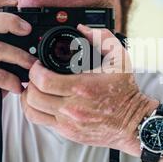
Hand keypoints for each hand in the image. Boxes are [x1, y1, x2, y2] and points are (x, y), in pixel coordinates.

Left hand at [21, 25, 157, 153]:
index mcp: (83, 88)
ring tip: (34, 88)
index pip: (44, 81)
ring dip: (28, 97)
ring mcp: (69, 123)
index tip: (38, 64)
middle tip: (35, 74)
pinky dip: (35, 110)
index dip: (35, 70)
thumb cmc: (126, 91)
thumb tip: (82, 28)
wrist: (134, 122)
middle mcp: (73, 108)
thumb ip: (102, 38)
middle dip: (30, 82)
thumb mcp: (119, 58)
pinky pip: (41, 122)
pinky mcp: (69, 133)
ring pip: (32, 111)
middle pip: (34, 96)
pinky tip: (41, 101)